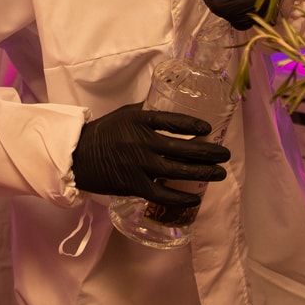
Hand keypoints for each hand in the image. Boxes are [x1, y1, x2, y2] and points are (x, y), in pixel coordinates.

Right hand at [71, 103, 229, 207]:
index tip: (209, 130)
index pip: (172, 121)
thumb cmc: (104, 132)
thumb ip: (148, 112)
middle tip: (225, 154)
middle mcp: (141, 142)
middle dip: (208, 153)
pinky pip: (162, 194)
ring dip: (202, 173)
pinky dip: (180, 198)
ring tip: (219, 173)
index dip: (193, 126)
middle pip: (182, 149)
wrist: (78, 156)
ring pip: (177, 171)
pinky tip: (194, 198)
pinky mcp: (133, 185)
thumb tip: (173, 105)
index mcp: (138, 120)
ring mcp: (138, 165)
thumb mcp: (125, 113)